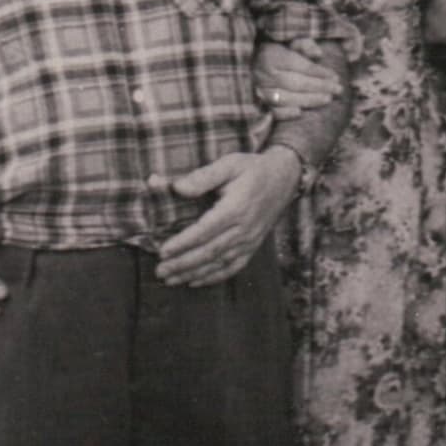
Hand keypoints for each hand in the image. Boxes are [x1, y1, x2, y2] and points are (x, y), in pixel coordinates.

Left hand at [151, 149, 300, 286]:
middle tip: (160, 271)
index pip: (205, 231)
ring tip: (171, 280)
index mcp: (236, 208)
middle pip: (210, 252)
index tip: (163, 251)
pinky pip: (233, 267)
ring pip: (219, 263)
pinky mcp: (253, 246)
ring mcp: (250, 240)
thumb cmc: (252, 169)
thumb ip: (203, 176)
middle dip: (183, 264)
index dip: (183, 243)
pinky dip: (214, 277)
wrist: (285, 178)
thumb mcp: (229, 164)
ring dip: (194, 273)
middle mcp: (244, 229)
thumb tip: (177, 187)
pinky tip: (195, 282)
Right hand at [256, 38, 341, 119]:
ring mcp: (257, 89)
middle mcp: (262, 73)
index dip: (319, 72)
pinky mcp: (253, 103)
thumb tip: (318, 54)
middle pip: (296, 83)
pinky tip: (299, 112)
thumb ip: (302, 45)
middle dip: (320, 87)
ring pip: (285, 98)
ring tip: (327, 99)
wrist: (240, 61)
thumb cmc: (269, 50)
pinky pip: (269, 111)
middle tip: (338, 90)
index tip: (335, 77)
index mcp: (270, 55)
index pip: (300, 66)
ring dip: (308, 100)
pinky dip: (284, 113)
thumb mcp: (284, 40)